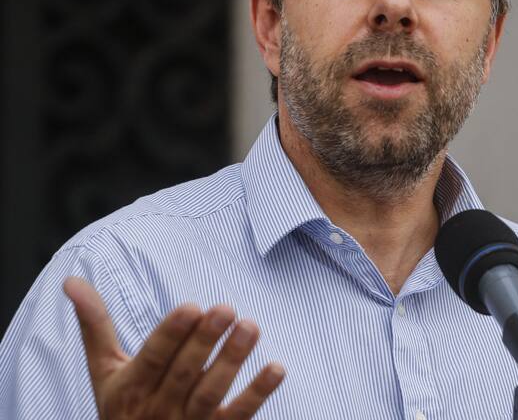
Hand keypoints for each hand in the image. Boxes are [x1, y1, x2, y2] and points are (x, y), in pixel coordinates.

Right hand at [64, 277, 283, 418]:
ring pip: (211, 394)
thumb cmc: (121, 407)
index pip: (152, 359)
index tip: (192, 306)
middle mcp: (158, 409)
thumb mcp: (103, 370)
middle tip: (227, 308)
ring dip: (232, 361)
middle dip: (205, 340)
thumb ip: (95, 325)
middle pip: (184, 373)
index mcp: (129, 388)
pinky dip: (258, 394)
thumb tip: (72, 280)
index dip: (171, 334)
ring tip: (250, 326)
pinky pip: (237, 417)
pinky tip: (277, 368)